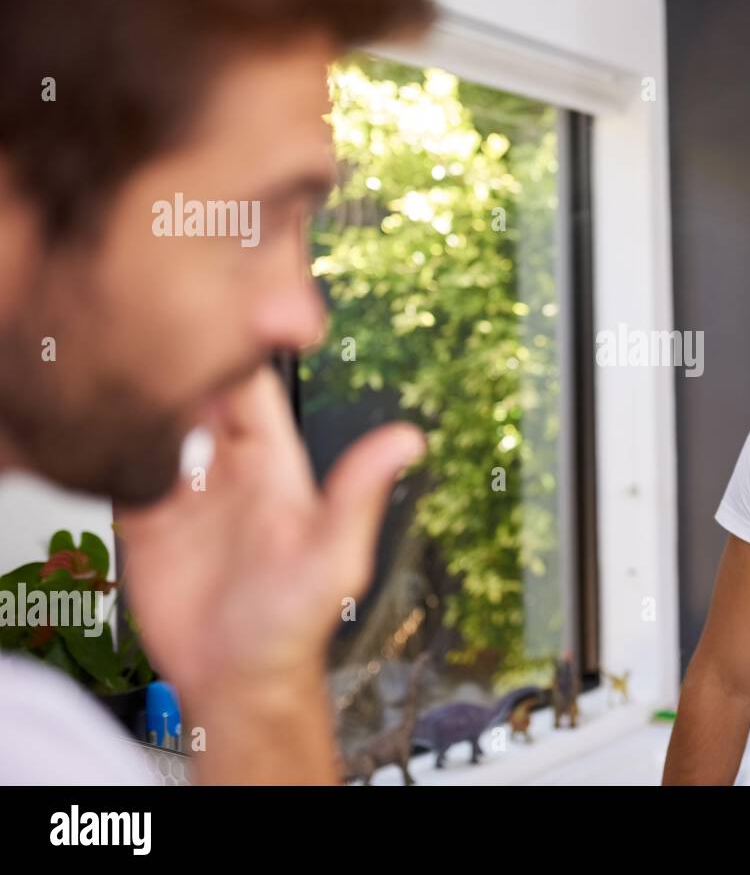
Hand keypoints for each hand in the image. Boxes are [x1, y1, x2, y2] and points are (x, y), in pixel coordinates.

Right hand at [115, 366, 424, 716]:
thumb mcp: (333, 557)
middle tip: (146, 339)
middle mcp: (228, 465)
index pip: (253, 385)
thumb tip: (408, 439)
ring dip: (139, 393)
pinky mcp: (144, 514)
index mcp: (274, 462)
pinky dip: (105, 437)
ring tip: (115, 373)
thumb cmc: (294, 625)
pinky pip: (120, 460)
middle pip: (199, 389)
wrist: (235, 682)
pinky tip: (93, 423)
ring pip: (158, 416)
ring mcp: (183, 486)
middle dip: (176, 358)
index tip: (210, 315)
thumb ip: (358, 494)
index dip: (233, 346)